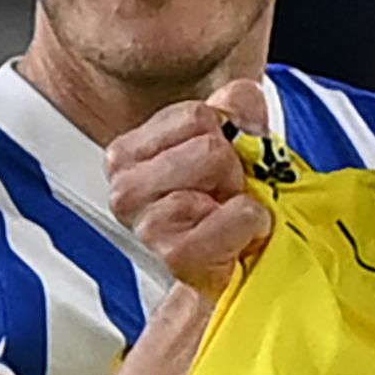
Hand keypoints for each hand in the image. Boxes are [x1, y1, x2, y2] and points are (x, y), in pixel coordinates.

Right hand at [108, 77, 274, 295]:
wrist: (232, 272)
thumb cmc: (223, 208)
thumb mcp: (231, 140)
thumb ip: (236, 104)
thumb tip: (239, 103)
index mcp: (125, 156)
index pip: (195, 117)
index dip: (225, 137)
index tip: (220, 168)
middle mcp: (124, 191)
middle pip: (208, 144)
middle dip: (231, 168)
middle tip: (226, 197)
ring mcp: (145, 226)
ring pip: (216, 166)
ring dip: (239, 196)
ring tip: (229, 218)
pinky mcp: (175, 255)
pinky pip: (234, 213)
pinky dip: (249, 222)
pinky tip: (237, 238)